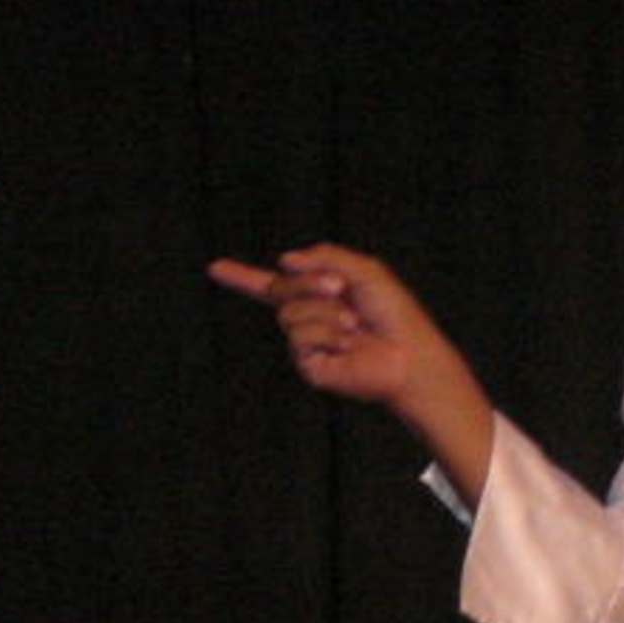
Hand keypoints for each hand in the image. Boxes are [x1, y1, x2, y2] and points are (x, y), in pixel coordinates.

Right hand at [206, 244, 496, 498]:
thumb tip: (284, 260)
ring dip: (324, 312)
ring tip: (353, 325)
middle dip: (308, 283)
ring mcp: (305, 343)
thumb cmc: (393, 313)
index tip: (214, 268)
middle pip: (279, 289)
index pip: (270, 286)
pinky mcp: (308, 365)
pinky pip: (301, 338)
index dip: (241, 277)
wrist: (409, 354)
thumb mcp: (364, 271)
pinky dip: (327, 334)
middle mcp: (306, 319)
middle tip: (339, 288)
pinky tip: (348, 344)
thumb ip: (326, 257)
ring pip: (290, 313)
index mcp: (317, 296)